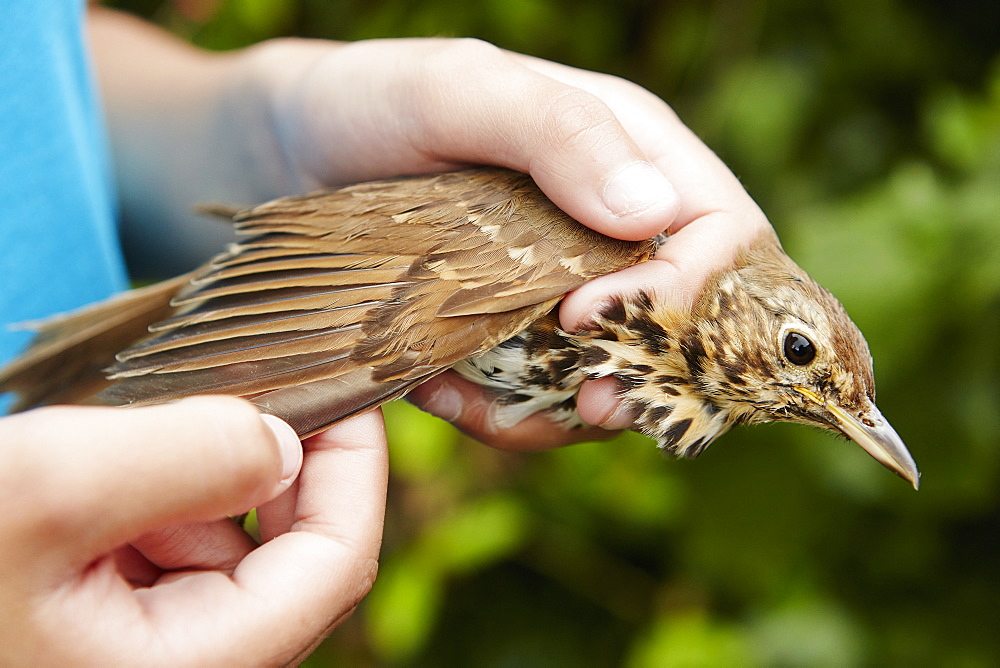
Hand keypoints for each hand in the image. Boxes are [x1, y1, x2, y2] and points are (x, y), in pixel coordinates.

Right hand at [0, 397, 386, 664]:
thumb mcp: (45, 491)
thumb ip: (185, 457)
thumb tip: (280, 440)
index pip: (336, 565)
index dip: (357, 467)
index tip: (345, 385)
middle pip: (286, 552)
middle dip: (268, 458)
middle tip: (236, 382)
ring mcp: (138, 651)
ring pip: (220, 543)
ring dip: (195, 474)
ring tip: (128, 434)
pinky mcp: (96, 628)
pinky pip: (160, 550)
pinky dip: (150, 496)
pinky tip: (94, 468)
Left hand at [91, 13, 769, 447]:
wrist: (283, 154)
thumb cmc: (368, 100)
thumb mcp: (453, 92)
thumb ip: (555, 131)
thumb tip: (651, 211)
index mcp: (631, 152)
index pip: (720, 236)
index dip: (683, 293)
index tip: (588, 320)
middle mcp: (616, 226)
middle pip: (689, 325)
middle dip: (644, 377)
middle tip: (586, 404)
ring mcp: (569, 287)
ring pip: (621, 376)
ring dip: (564, 409)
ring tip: (477, 399)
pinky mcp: (520, 335)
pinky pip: (548, 397)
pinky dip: (506, 412)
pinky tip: (439, 389)